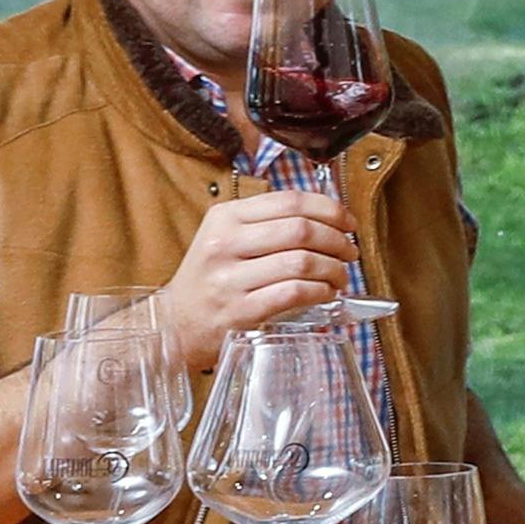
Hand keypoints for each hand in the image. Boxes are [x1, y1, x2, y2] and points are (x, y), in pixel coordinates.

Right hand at [153, 182, 363, 375]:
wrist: (175, 322)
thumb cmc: (211, 278)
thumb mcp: (226, 236)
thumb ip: (267, 222)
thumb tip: (327, 216)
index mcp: (225, 217)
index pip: (290, 201)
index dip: (330, 209)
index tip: (348, 222)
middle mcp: (224, 243)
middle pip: (302, 230)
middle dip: (338, 241)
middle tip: (349, 252)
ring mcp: (230, 278)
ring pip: (302, 262)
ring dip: (334, 269)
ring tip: (340, 276)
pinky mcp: (240, 311)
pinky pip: (295, 293)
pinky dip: (321, 292)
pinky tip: (326, 293)